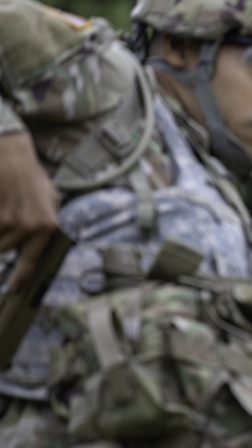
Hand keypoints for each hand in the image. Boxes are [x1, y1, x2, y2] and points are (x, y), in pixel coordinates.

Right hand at [0, 133, 58, 292]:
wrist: (13, 158)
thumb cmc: (32, 179)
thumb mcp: (50, 202)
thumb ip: (45, 225)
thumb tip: (41, 245)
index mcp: (46, 227)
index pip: (31, 259)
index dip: (20, 277)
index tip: (13, 289)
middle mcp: (28, 227)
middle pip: (5, 250)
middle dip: (2, 240)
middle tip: (8, 220)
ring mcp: (8, 221)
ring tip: (5, 209)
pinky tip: (2, 206)